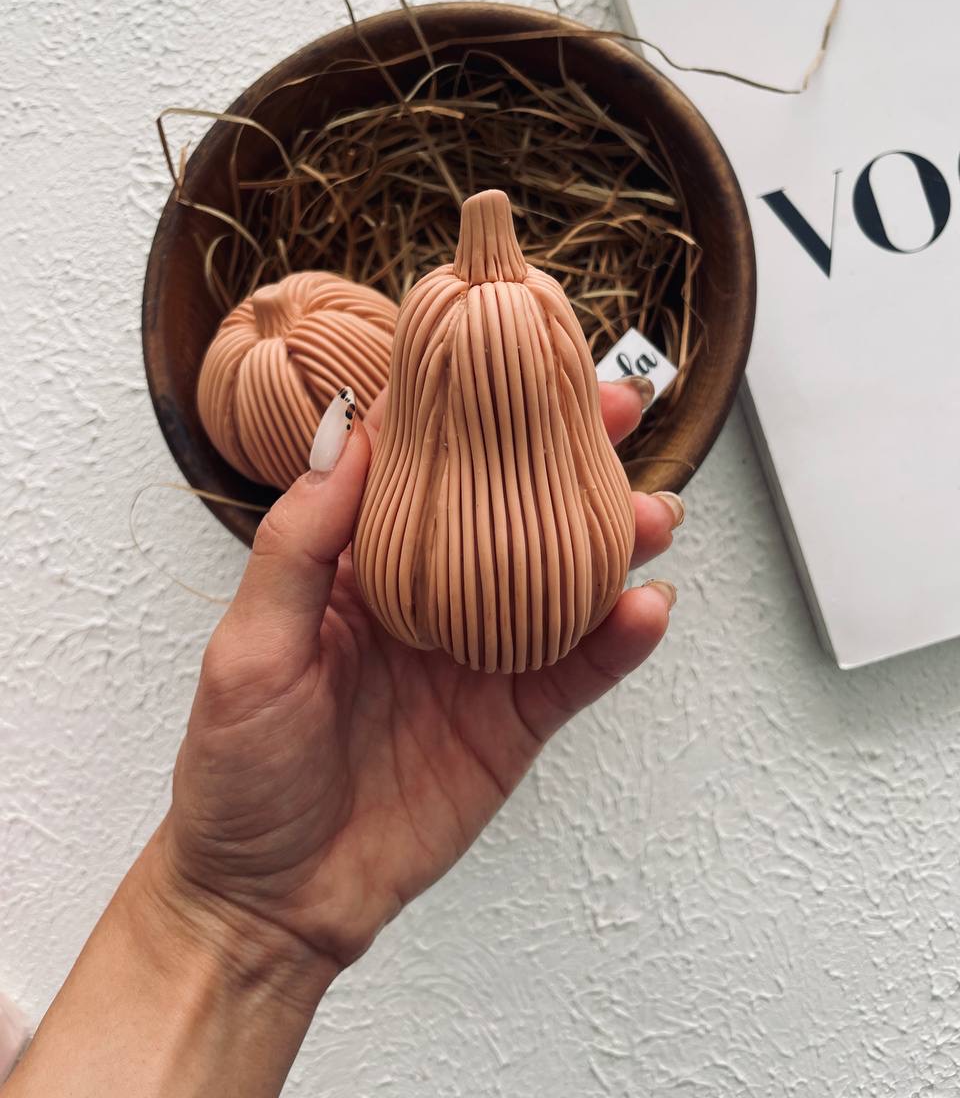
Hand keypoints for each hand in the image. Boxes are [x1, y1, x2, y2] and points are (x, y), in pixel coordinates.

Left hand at [152, 381, 680, 991]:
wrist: (272, 900)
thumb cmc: (239, 773)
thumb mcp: (250, 648)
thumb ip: (300, 544)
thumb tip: (351, 434)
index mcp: (359, 562)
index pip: (423, 461)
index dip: (469, 405)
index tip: (515, 353)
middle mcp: (428, 595)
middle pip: (510, 506)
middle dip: (566, 455)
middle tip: (618, 409)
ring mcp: (478, 656)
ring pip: (560, 579)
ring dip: (611, 540)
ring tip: (653, 511)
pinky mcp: (514, 720)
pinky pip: (577, 670)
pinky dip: (618, 639)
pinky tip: (645, 608)